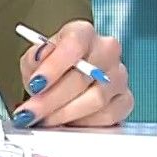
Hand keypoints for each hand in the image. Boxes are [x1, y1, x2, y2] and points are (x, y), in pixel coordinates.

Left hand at [13, 18, 132, 127]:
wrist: (67, 81)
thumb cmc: (52, 68)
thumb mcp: (35, 60)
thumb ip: (34, 59)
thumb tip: (39, 58)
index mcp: (84, 33)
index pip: (74, 44)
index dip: (54, 67)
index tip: (36, 84)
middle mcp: (106, 50)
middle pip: (83, 76)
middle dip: (52, 98)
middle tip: (31, 112)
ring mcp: (119, 75)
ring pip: (96, 99)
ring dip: (66, 114)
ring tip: (45, 120)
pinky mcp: (125, 100)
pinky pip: (108, 116)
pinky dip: (85, 123)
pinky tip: (69, 123)